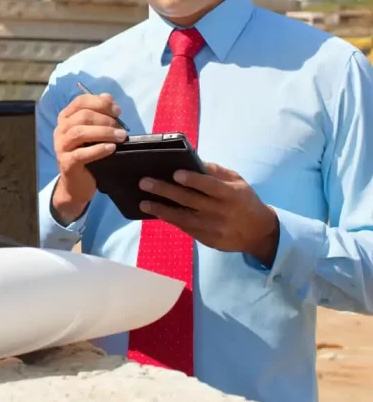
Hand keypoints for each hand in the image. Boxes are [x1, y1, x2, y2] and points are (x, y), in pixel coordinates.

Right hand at [52, 92, 127, 224]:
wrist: (77, 185)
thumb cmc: (88, 155)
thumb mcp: (94, 133)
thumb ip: (100, 114)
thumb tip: (107, 97)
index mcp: (66, 118)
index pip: (80, 102)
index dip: (100, 103)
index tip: (117, 111)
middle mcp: (60, 130)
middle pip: (82, 116)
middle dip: (105, 119)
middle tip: (121, 128)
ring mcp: (61, 147)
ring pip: (80, 132)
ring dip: (103, 132)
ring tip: (121, 137)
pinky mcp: (66, 163)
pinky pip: (81, 154)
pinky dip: (98, 149)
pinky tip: (111, 148)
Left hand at [138, 162, 280, 267]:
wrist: (258, 232)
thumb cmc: (244, 200)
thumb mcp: (237, 181)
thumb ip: (217, 172)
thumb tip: (194, 161)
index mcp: (232, 195)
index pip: (211, 186)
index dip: (194, 180)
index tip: (175, 173)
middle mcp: (222, 212)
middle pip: (191, 201)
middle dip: (166, 191)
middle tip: (145, 183)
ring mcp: (214, 229)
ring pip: (184, 218)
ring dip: (161, 210)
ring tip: (143, 202)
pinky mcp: (208, 240)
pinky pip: (186, 228)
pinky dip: (170, 219)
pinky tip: (157, 212)